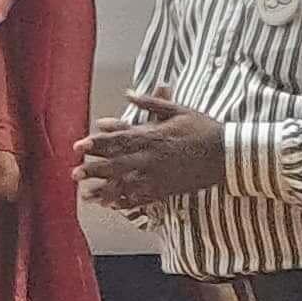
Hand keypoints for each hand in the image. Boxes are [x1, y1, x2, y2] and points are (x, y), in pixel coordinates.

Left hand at [77, 89, 221, 211]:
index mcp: (153, 135)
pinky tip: (112, 206)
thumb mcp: (178, 109)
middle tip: (74, 174)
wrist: (227, 153)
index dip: (97, 143)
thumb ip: (151, 101)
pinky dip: (126, 202)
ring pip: (127, 184)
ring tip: (86, 196)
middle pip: (117, 164)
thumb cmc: (203, 128)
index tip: (79, 146)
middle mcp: (152, 157)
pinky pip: (143, 197)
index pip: (119, 139)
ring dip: (105, 190)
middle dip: (94, 169)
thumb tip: (128, 94)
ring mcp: (159, 175)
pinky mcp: (167, 189)